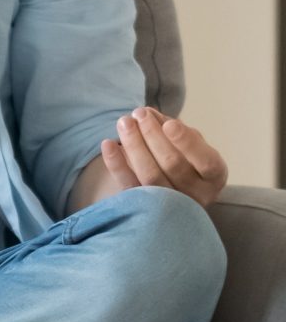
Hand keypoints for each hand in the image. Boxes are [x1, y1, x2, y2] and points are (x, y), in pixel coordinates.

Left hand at [100, 106, 228, 208]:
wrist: (174, 196)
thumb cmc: (186, 160)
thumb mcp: (189, 144)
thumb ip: (174, 128)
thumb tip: (149, 114)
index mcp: (214, 177)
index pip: (206, 162)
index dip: (187, 143)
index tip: (168, 124)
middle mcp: (197, 194)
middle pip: (173, 164)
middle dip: (153, 135)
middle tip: (138, 114)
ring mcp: (170, 204)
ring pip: (150, 175)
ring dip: (134, 145)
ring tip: (124, 122)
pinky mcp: (144, 207)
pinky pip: (128, 185)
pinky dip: (116, 164)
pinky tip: (108, 143)